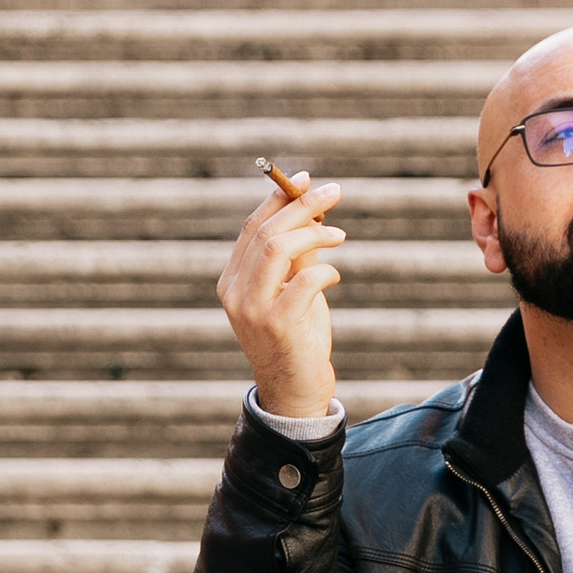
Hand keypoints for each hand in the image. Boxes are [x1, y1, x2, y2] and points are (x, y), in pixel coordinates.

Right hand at [217, 166, 345, 414]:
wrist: (295, 392)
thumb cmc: (298, 338)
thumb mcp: (294, 290)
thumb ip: (298, 256)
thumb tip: (313, 212)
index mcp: (232, 281)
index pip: (252, 227)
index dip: (278, 199)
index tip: (306, 180)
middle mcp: (235, 293)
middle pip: (265, 232)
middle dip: (302, 205)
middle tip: (334, 192)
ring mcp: (252, 310)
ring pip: (277, 248)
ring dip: (314, 232)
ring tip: (340, 235)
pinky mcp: (277, 326)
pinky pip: (305, 281)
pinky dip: (325, 270)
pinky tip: (335, 275)